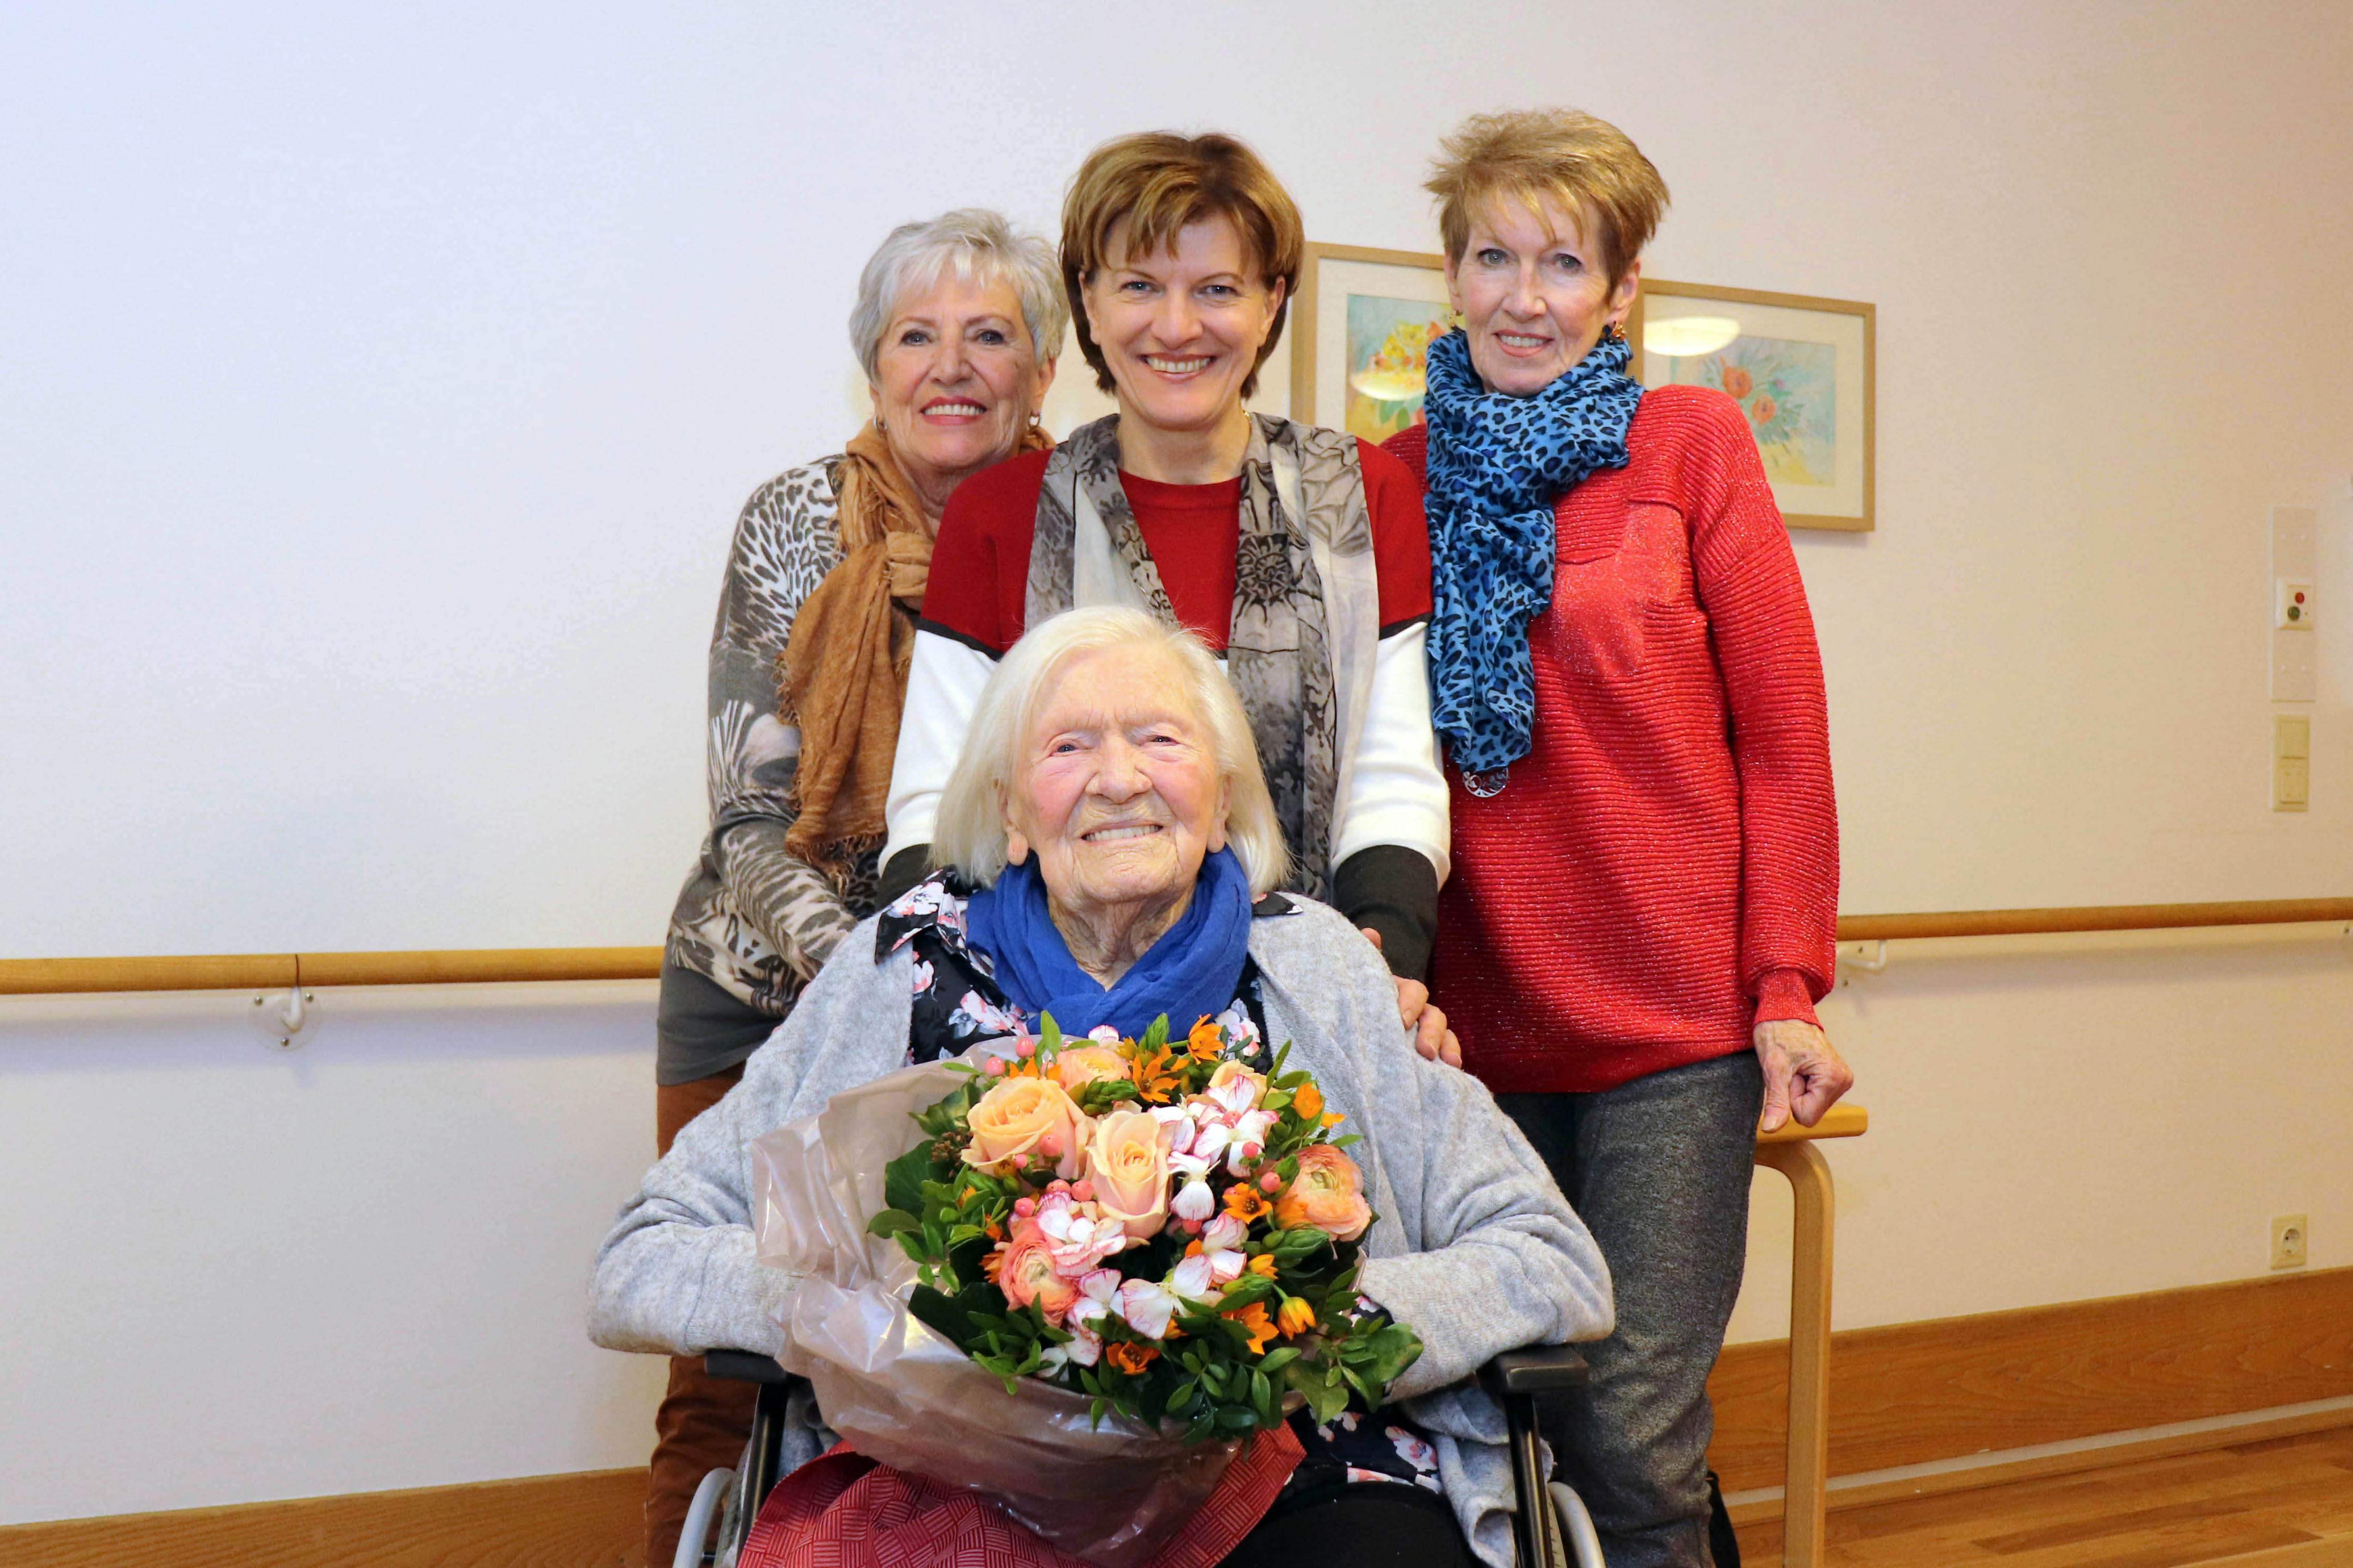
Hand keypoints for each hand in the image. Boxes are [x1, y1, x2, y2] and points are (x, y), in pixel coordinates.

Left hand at [1362, 927, 1460, 1067]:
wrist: (1349, 1030)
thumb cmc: (1356, 1000)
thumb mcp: (1357, 981)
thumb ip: (1364, 958)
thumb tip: (1371, 934)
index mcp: (1399, 993)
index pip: (1414, 992)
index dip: (1410, 1004)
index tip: (1402, 1021)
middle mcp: (1416, 1012)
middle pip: (1434, 1016)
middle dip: (1432, 1032)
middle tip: (1425, 1051)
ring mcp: (1423, 1034)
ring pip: (1444, 1036)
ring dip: (1448, 1047)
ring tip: (1449, 1064)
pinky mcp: (1426, 1055)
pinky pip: (1445, 1056)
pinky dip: (1451, 1061)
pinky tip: (1452, 1073)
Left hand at [1753, 1018, 1853, 1132]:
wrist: (1784, 1009)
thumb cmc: (1778, 1032)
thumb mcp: (1774, 1069)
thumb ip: (1776, 1102)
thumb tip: (1771, 1129)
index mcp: (1834, 1078)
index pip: (1806, 1117)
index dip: (1790, 1099)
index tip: (1789, 1074)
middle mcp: (1844, 1080)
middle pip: (1810, 1112)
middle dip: (1794, 1093)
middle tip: (1790, 1068)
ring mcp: (1841, 1078)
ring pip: (1810, 1104)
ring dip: (1797, 1088)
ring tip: (1795, 1065)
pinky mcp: (1834, 1077)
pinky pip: (1813, 1095)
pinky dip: (1802, 1083)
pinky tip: (1800, 1066)